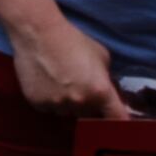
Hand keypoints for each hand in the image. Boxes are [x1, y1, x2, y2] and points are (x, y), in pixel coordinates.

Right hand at [5, 10, 129, 118]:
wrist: (37, 32)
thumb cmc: (72, 40)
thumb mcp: (101, 57)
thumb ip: (105, 78)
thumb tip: (106, 91)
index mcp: (101, 92)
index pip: (118, 119)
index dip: (119, 123)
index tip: (116, 123)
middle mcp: (81, 102)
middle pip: (89, 116)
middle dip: (88, 107)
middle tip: (80, 90)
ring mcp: (57, 104)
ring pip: (67, 113)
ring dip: (66, 104)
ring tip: (59, 84)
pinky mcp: (37, 103)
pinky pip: (47, 108)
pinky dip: (48, 100)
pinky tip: (45, 83)